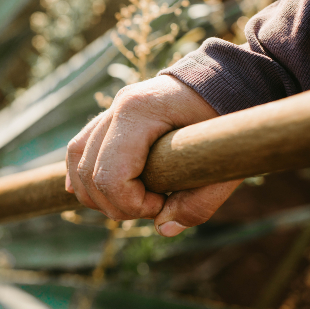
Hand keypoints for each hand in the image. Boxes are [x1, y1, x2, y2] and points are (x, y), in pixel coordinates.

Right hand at [65, 75, 242, 236]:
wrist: (231, 80)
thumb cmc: (229, 119)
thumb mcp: (223, 163)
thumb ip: (199, 202)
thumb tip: (164, 228)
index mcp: (140, 112)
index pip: (110, 175)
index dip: (131, 204)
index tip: (162, 204)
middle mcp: (118, 107)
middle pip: (89, 173)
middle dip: (116, 204)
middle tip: (155, 207)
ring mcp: (111, 110)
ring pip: (78, 161)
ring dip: (97, 194)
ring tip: (134, 203)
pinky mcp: (112, 117)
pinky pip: (81, 149)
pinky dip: (84, 175)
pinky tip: (98, 194)